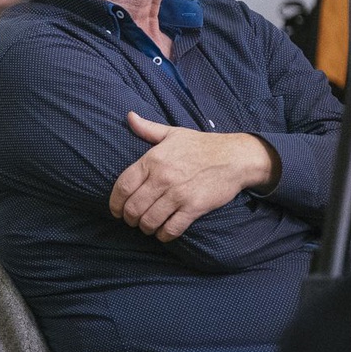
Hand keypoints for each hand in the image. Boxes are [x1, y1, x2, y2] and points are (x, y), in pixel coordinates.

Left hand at [109, 112, 278, 241]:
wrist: (235, 156)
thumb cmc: (201, 145)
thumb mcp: (173, 133)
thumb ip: (147, 129)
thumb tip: (129, 117)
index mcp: (153, 160)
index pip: (122, 187)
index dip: (115, 203)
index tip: (116, 210)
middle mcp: (162, 178)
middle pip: (133, 208)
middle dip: (129, 219)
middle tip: (132, 220)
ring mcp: (178, 194)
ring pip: (149, 221)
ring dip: (145, 228)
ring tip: (147, 227)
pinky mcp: (194, 207)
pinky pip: (171, 228)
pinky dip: (164, 235)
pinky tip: (163, 232)